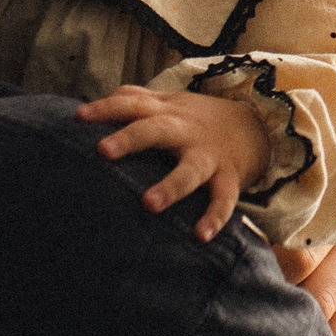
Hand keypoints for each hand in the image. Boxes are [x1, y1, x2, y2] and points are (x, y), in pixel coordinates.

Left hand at [77, 87, 269, 240]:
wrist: (256, 126)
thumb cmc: (197, 119)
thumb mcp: (169, 103)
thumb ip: (135, 99)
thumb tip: (93, 102)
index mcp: (167, 113)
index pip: (133, 104)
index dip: (107, 109)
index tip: (79, 117)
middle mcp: (185, 131)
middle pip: (156, 131)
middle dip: (131, 139)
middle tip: (103, 151)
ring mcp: (208, 156)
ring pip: (190, 170)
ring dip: (171, 186)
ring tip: (149, 204)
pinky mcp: (228, 178)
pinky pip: (224, 199)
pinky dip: (215, 217)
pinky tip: (200, 236)